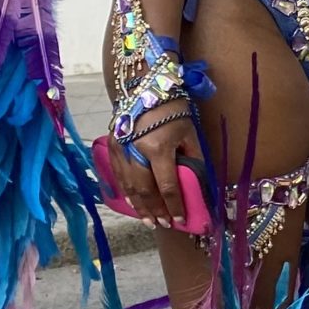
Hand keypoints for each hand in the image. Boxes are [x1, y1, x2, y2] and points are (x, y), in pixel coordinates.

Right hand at [110, 101, 205, 229]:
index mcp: (158, 148)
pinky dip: (126, 192)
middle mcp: (135, 151)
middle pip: (145, 190)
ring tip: (149, 220)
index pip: (167, 186)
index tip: (180, 219)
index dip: (174, 205)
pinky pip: (118, 175)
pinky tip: (133, 203)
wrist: (145, 84)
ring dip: (140, 206)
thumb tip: (197, 183)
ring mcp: (120, 149)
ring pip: (128, 186)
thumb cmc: (173, 108)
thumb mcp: (189, 132)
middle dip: (155, 210)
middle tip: (164, 224)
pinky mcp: (111, 146)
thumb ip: (193, 159)